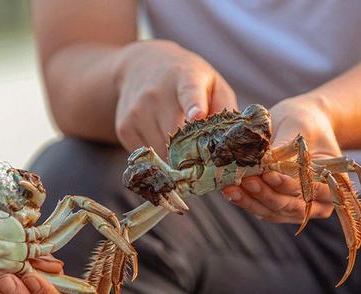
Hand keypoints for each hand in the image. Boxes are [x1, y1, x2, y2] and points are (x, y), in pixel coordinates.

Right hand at [114, 40, 236, 154]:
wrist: (141, 66)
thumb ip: (227, 111)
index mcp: (186, 78)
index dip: (194, 105)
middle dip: (191, 154)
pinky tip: (160, 139)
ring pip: (161, 152)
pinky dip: (157, 156)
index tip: (198, 115)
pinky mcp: (124, 127)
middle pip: (176, 136)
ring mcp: (136, 111)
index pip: (189, 92)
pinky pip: (146, 155)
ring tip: (180, 146)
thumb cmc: (187, 79)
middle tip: (203, 160)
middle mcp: (156, 93)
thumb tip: (236, 146)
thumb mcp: (212, 85)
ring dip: (174, 158)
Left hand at [221, 95, 338, 222]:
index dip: (289, 184)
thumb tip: (264, 161)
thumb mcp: (298, 128)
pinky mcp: (277, 208)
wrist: (297, 126)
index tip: (269, 174)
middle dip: (266, 194)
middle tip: (246, 180)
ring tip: (231, 188)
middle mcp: (319, 202)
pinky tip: (230, 192)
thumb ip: (284, 147)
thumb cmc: (303, 124)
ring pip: (273, 211)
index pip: (311, 188)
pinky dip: (245, 201)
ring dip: (251, 201)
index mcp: (334, 183)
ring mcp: (297, 208)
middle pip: (290, 205)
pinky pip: (261, 210)